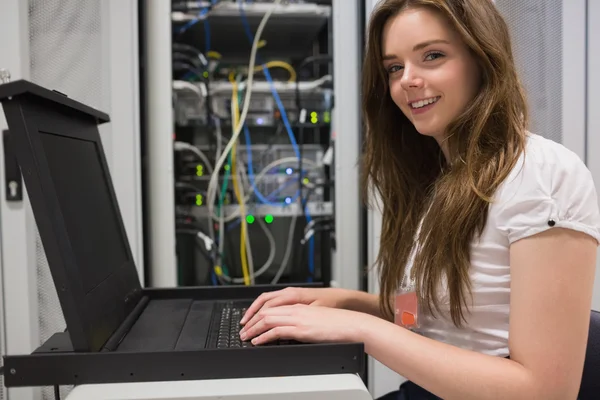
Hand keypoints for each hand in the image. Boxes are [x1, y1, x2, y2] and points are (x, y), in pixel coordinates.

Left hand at [239, 304, 370, 344]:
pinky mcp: (301, 328)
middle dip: (251, 322)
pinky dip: (264, 336)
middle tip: (242, 331)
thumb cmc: (336, 324)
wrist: (350, 324)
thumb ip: (301, 322)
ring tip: (245, 337)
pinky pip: (277, 330)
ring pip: (268, 320)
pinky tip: (258, 341)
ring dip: (253, 329)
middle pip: (266, 312)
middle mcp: (296, 309)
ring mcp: (298, 318)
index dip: (257, 314)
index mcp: (298, 305)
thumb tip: (289, 331)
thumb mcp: (315, 319)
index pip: (271, 307)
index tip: (249, 322)